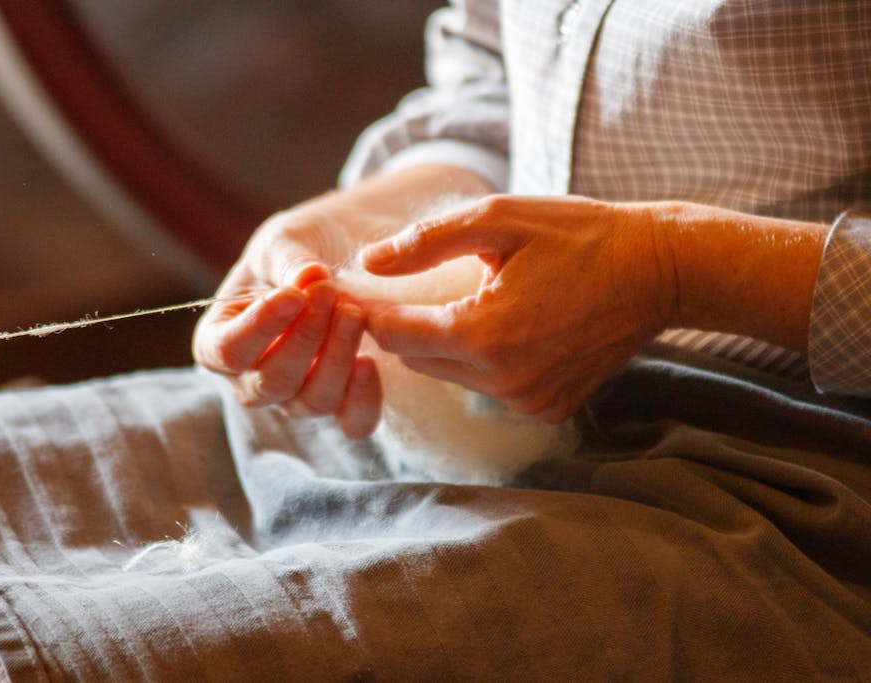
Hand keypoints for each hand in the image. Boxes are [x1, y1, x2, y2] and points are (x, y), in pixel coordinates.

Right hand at [192, 164, 494, 437]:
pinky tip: (371, 361)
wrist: (341, 254)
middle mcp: (253, 380)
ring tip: (355, 313)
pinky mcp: (343, 405)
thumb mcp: (283, 240)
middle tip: (330, 293)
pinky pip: (353, 423)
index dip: (257, 329)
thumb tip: (305, 280)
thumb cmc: (296, 250)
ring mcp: (297, 398)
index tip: (292, 295)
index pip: (225, 353)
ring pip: (312, 402)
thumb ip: (287, 261)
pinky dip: (363, 399)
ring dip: (336, 358)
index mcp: (220, 341)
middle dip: (304, 338)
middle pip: (271, 383)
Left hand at [360, 194, 676, 422]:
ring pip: (452, 375)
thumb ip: (425, 243)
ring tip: (471, 301)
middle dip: (408, 326)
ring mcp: (528, 401)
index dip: (372, 311)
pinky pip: (491, 387)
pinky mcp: (549, 410)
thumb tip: (368, 263)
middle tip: (412, 289)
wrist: (659, 271)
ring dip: (447, 343)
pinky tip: (511, 327)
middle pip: (418, 359)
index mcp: (483, 335)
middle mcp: (502, 381)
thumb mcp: (498, 220)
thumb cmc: (577, 235)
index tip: (361, 290)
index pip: (394, 335)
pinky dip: (485, 361)